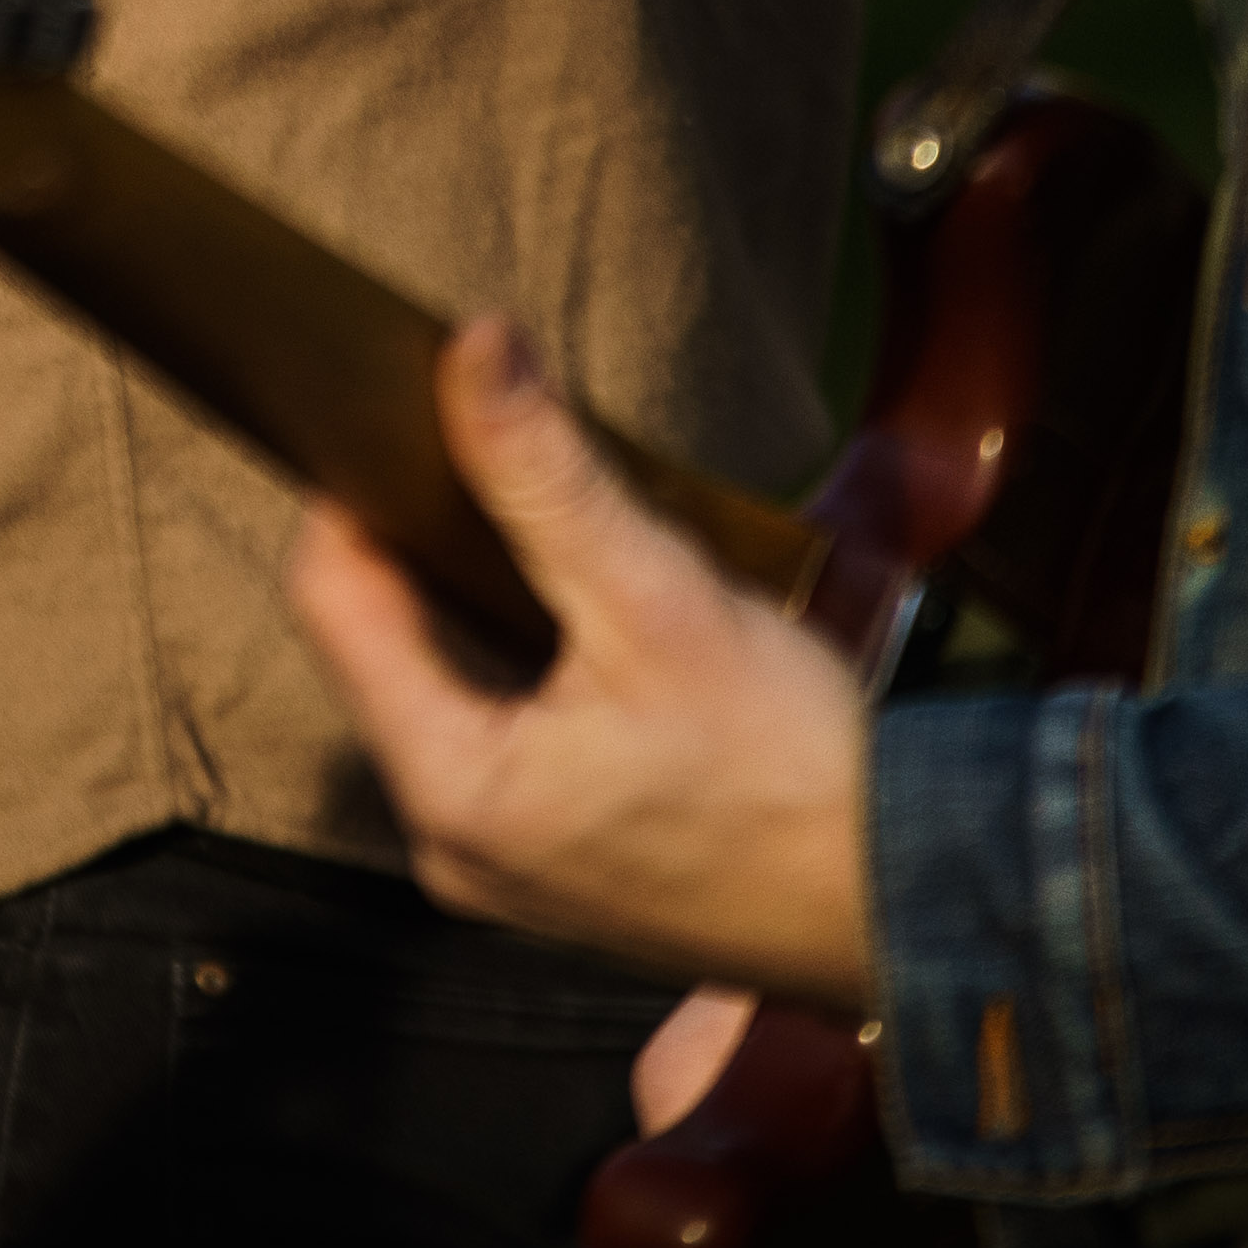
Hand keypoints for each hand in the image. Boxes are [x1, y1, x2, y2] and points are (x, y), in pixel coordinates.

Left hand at [285, 313, 881, 1003]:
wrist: (917, 897)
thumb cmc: (797, 771)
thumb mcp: (659, 598)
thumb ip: (546, 475)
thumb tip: (469, 350)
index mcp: (449, 787)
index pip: (331, 601)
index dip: (356, 491)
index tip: (401, 411)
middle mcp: (450, 845)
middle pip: (379, 649)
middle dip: (423, 544)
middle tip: (484, 452)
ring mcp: (500, 868)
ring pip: (439, 691)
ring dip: (475, 602)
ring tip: (543, 523)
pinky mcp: (556, 868)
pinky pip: (495, 741)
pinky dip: (520, 666)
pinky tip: (584, 618)